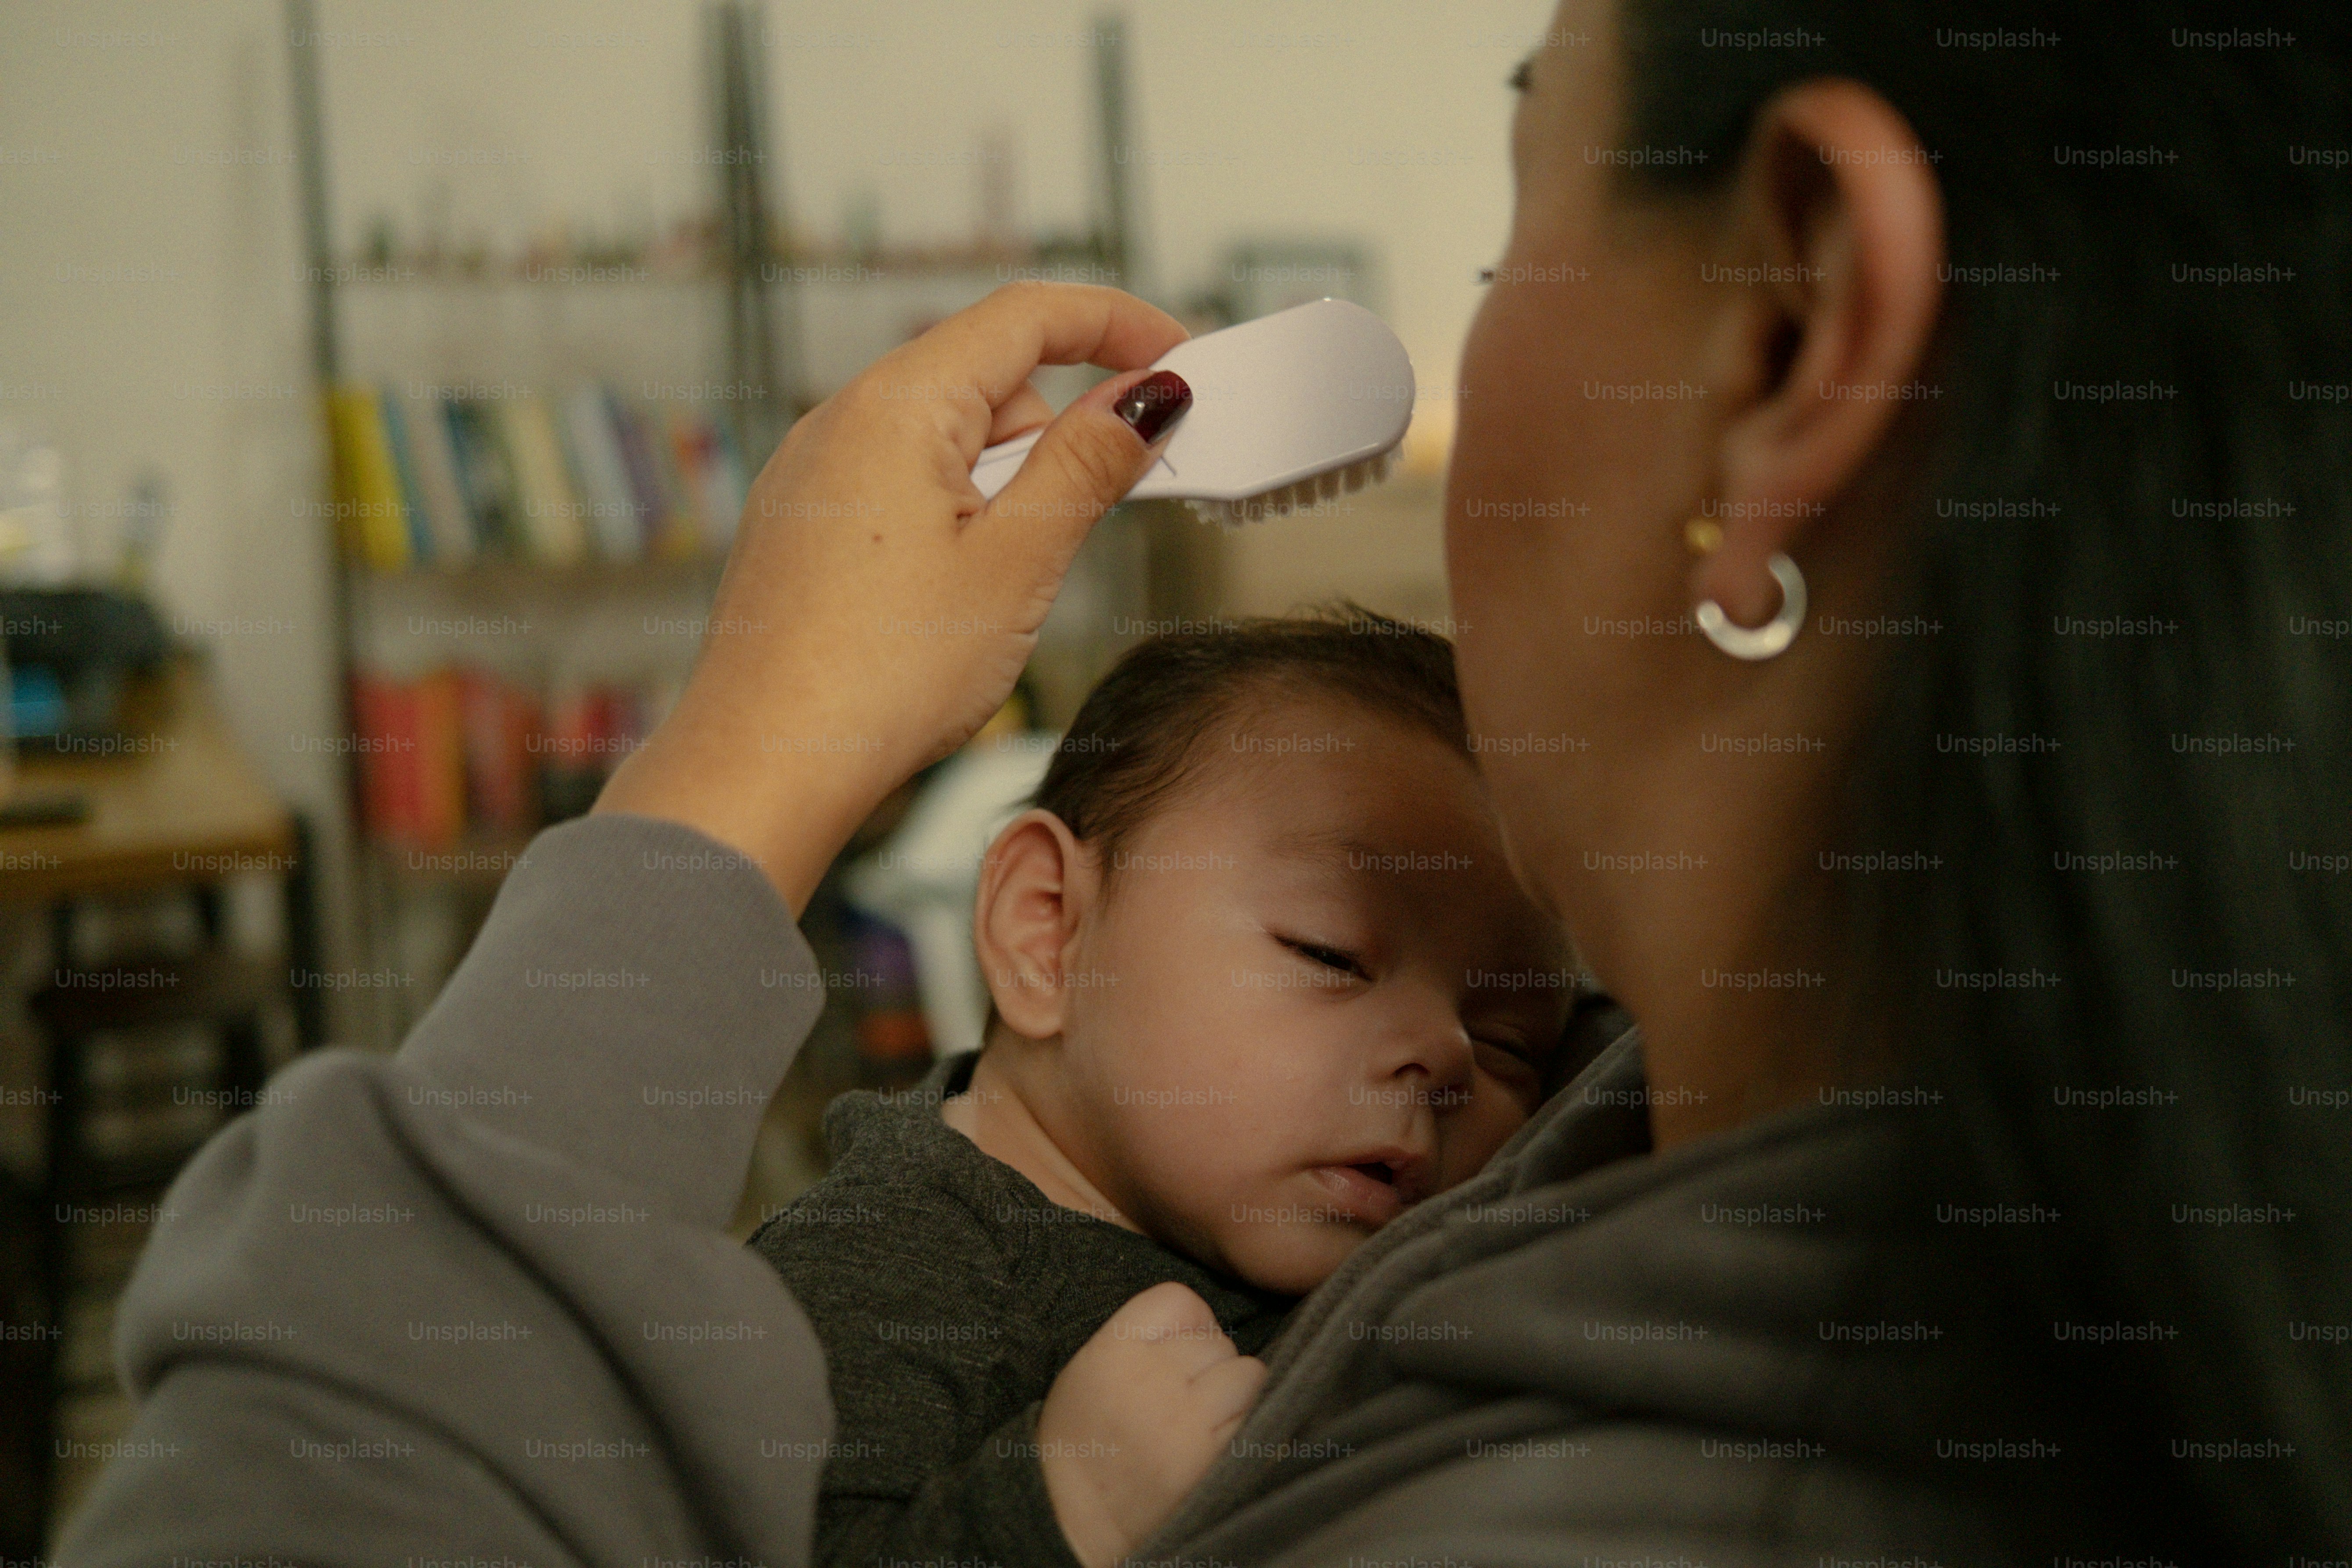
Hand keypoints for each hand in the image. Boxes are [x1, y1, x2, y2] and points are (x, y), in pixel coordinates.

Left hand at [596, 283, 1191, 911]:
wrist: (764, 769)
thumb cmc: (877, 677)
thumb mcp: (1017, 563)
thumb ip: (1085, 467)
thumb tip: (1144, 398)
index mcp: (896, 406)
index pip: (1026, 316)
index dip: (1116, 322)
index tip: (1179, 353)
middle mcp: (841, 420)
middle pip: (987, 377)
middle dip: (1062, 425)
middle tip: (1115, 498)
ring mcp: (813, 473)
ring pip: (945, 438)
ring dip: (1007, 482)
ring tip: (1014, 580)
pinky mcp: (803, 527)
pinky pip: (900, 484)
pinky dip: (957, 512)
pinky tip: (962, 592)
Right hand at [1037, 1282, 1266, 1567]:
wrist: (1072, 1521)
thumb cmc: (1084, 1443)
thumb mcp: (1092, 1370)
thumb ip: (1142, 1338)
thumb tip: (1209, 1325)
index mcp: (1113, 1351)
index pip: (1181, 1300)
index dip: (1189, 1324)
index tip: (1178, 1353)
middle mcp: (1150, 1378)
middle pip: (1218, 1340)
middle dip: (1210, 1366)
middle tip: (1186, 1400)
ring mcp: (1184, 1420)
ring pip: (1248, 1374)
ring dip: (1236, 1395)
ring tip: (1205, 1422)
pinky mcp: (1211, 1459)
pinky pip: (1256, 1419)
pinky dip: (1245, 1429)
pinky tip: (1216, 1446)